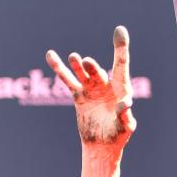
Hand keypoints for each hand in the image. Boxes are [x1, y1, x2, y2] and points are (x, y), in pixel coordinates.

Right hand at [45, 26, 135, 153]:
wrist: (103, 146)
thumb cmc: (119, 136)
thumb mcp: (125, 127)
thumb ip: (126, 115)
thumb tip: (125, 104)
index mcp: (121, 89)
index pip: (121, 66)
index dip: (121, 49)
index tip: (119, 30)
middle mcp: (106, 86)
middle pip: (98, 71)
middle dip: (91, 67)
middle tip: (85, 62)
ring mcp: (91, 89)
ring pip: (82, 73)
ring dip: (77, 65)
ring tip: (75, 58)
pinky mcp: (79, 95)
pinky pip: (67, 80)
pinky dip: (59, 68)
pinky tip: (50, 55)